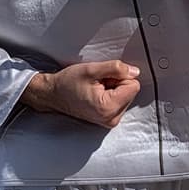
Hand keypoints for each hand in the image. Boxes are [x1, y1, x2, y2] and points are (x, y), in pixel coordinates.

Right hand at [22, 60, 140, 128]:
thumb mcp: (92, 69)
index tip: (103, 79)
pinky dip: (111, 96)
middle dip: (117, 84)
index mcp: (108, 107)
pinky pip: (120, 102)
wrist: (53, 95)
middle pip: (130, 92)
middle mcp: (111, 118)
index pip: (133, 85)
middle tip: (97, 83)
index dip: (120, 76)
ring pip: (126, 96)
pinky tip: (96, 95)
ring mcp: (110, 121)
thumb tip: (135, 71)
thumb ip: (116, 68)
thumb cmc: (68, 82)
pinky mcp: (108, 120)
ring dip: (113, 89)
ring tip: (95, 89)